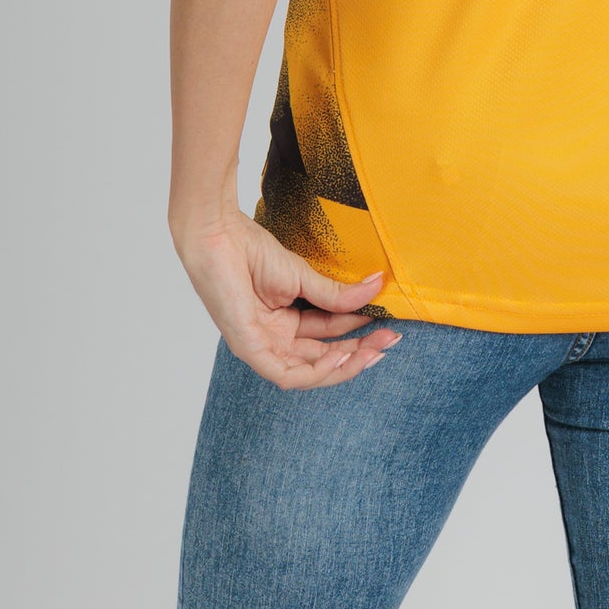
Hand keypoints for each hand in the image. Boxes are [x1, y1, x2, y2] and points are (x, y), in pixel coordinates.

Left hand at [174, 209, 402, 387]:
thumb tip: (378, 286)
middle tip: (389, 341)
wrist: (219, 234)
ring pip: (308, 373)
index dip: (359, 334)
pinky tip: (342, 358)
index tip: (387, 325)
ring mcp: (260, 346)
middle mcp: (273, 339)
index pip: (327, 337)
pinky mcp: (248, 348)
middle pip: (321, 357)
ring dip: (344, 365)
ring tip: (374, 349)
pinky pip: (286, 374)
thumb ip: (337, 293)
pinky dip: (317, 371)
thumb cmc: (250, 250)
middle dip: (359, 352)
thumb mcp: (303, 276)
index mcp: (283, 322)